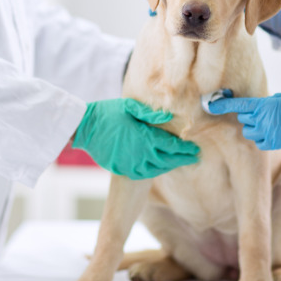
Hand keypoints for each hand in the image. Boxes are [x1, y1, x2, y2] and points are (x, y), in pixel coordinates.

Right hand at [73, 98, 199, 178]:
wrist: (84, 127)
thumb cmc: (108, 113)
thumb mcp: (130, 106)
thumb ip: (150, 114)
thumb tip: (170, 117)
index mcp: (145, 137)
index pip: (172, 146)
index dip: (185, 149)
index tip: (195, 149)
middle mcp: (141, 154)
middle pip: (168, 160)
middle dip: (183, 159)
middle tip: (195, 158)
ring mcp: (131, 164)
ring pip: (157, 169)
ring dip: (170, 166)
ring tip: (180, 162)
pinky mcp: (122, 169)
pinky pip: (143, 174)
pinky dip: (155, 171)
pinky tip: (160, 167)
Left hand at [208, 91, 280, 149]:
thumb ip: (267, 103)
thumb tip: (257, 109)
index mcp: (265, 106)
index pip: (239, 106)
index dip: (222, 105)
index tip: (210, 104)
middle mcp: (264, 121)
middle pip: (244, 120)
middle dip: (248, 116)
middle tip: (261, 113)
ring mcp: (270, 134)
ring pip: (250, 133)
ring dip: (254, 128)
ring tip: (268, 123)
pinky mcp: (277, 144)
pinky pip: (260, 143)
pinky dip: (262, 138)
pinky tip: (273, 132)